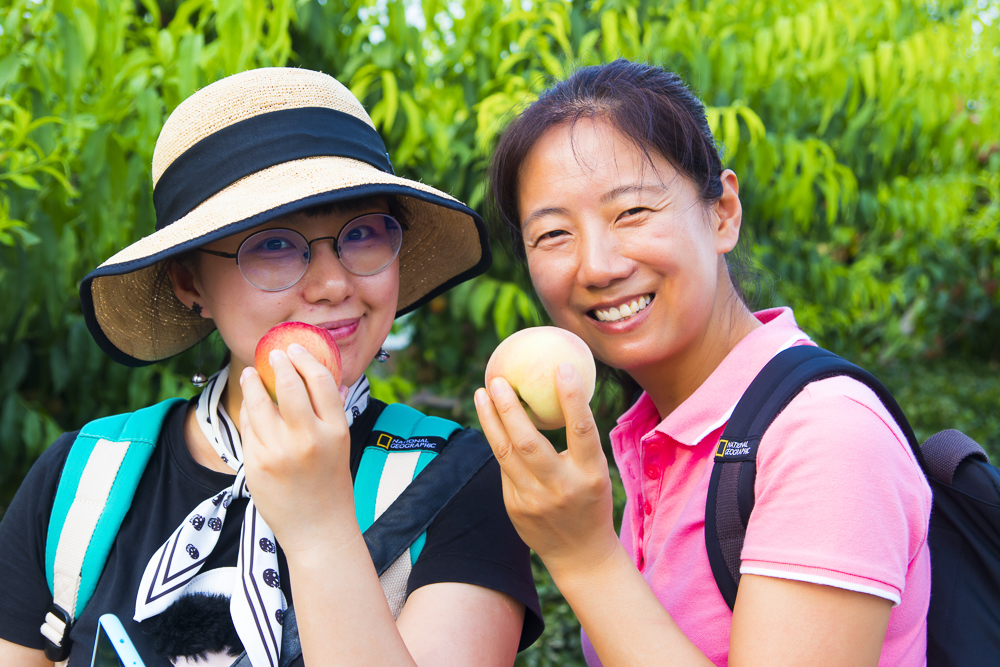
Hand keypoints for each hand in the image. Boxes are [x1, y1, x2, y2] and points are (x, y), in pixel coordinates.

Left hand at [239, 343, 357, 554]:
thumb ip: (331, 413)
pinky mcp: (256, 464)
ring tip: (250, 374)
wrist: (318, 530)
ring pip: (259, 403)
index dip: (305, 359)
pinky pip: (248, 429)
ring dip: (253, 383)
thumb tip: (326, 379)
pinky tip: (250, 407)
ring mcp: (279, 451)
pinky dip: (248, 413)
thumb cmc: (331, 485)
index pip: (320, 381)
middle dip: (277, 363)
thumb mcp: (341, 446)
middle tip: (272, 354)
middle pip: (289, 385)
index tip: (295, 348)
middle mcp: (308, 438)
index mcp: (336, 431)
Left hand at [474, 362, 618, 576]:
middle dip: (509, 408)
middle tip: (497, 380)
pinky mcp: (515, 508)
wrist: (581, 555)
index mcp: (590, 474)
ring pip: (505, 453)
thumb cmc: (591, 501)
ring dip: (490, 419)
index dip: (572, 397)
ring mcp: (534, 500)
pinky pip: (504, 468)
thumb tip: (557, 393)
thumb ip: (578, 442)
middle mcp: (561, 487)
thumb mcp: (595, 471)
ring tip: (482, 393)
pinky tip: (491, 422)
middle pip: (527, 442)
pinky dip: (498, 442)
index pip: (581, 430)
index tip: (560, 366)